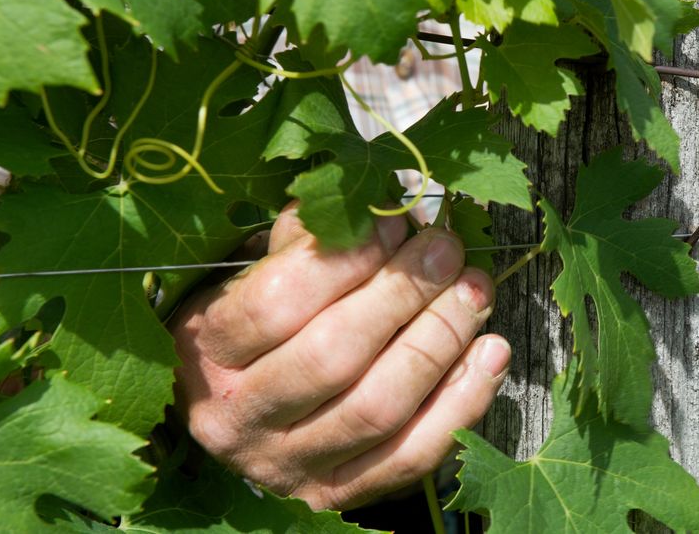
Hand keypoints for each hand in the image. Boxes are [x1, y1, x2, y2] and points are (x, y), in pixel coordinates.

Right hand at [169, 203, 509, 509]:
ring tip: (475, 291)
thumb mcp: (258, 273)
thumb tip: (382, 203)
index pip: (277, 302)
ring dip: (440, 340)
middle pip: (334, 355)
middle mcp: (238, 417)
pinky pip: (412, 456)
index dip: (347, 257)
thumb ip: (310, 237)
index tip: (393, 223)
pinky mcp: (337, 495)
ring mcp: (288, 466)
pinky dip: (462, 402)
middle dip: (403, 293)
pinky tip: (490, 352)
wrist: (244, 414)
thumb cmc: (260, 326)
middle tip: (446, 251)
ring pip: (378, 407)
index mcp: (208, 349)